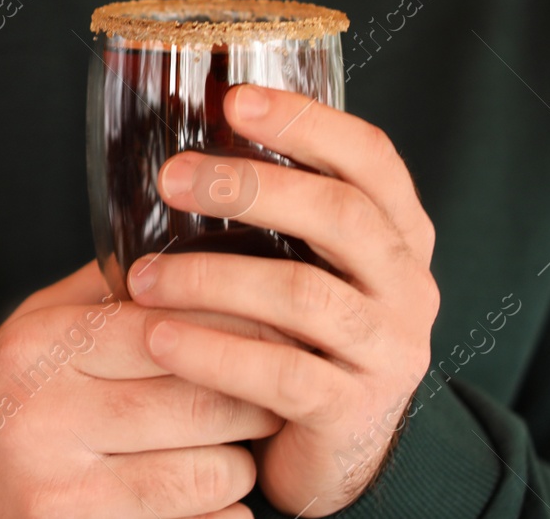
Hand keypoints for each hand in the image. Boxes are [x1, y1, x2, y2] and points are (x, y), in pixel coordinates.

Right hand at [0, 261, 288, 518]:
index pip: (169, 329)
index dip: (238, 330)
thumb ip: (107, 291)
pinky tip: (206, 500)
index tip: (276, 332)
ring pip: (209, 474)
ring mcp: (64, 491)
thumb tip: (193, 252)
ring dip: (239, 464)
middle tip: (274, 393)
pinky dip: (220, 516)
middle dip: (256, 399)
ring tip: (231, 450)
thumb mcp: (35, 324)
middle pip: (201, 402)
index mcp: (46, 349)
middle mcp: (51, 418)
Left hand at [126, 85, 438, 515]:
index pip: (370, 157)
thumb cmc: (298, 332)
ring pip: (304, 296)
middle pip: (340, 216)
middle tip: (170, 178)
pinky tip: (158, 339)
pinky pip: (282, 375)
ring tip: (142, 277)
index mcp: (399, 231)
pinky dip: (213, 353)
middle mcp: (408, 284)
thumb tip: (171, 118)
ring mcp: (389, 350)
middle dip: (251, 186)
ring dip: (211, 279)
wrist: (333, 450)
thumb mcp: (300, 258)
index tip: (235, 100)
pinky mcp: (354, 412)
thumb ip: (266, 203)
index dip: (307, 122)